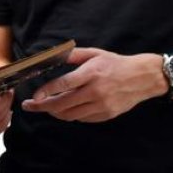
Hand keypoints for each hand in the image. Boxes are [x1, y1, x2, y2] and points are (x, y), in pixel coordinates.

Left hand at [21, 48, 163, 122]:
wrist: (143, 78)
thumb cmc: (116, 63)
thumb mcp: (95, 53)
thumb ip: (73, 55)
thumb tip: (53, 56)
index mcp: (91, 73)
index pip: (63, 85)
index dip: (45, 92)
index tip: (34, 96)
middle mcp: (96, 91)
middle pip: (62, 104)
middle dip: (42, 107)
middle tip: (30, 106)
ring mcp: (102, 105)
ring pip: (70, 115)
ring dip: (54, 112)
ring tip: (45, 107)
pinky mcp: (106, 115)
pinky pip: (82, 118)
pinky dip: (70, 115)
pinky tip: (65, 109)